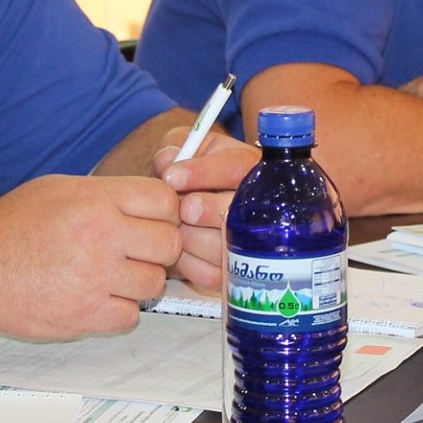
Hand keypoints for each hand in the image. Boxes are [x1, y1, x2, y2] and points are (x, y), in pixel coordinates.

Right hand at [0, 174, 182, 338]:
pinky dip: (118, 310)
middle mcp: (99, 236)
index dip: (164, 212)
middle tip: (137, 251)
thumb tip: (153, 203)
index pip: (164, 201)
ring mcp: (94, 279)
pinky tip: (97, 297)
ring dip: (139, 281)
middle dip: (159, 248)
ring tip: (112, 275)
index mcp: (94, 200)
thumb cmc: (11, 228)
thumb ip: (107, 194)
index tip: (152, 221)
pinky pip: (130, 315)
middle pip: (169, 244)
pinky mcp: (85, 315)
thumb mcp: (58, 188)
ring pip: (155, 282)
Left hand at [158, 130, 255, 288]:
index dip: (202, 173)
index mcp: (247, 166)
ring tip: (176, 225)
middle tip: (182, 208)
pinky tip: (179, 246)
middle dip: (203, 210)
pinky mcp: (232, 271)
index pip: (234, 167)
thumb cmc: (196, 171)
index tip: (172, 176)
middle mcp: (255, 204)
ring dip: (190, 236)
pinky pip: (208, 273)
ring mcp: (248, 240)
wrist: (203, 202)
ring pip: (219, 245)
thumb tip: (167, 163)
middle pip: (235, 212)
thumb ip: (175, 149)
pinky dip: (187, 262)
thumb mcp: (189, 149)